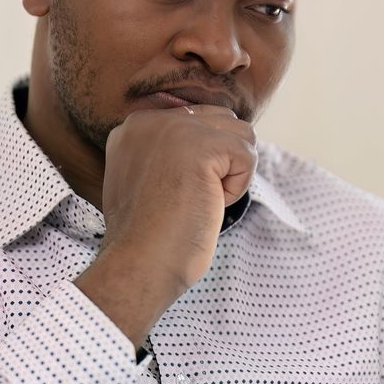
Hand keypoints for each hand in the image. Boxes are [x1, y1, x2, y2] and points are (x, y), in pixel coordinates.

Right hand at [75, 105, 255, 347]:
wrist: (140, 264)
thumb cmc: (147, 237)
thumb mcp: (145, 179)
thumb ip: (169, 153)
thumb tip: (215, 149)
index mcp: (135, 126)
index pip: (198, 121)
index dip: (203, 162)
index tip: (174, 194)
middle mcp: (151, 119)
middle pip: (223, 121)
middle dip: (222, 163)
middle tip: (191, 197)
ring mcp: (175, 128)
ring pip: (241, 134)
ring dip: (231, 174)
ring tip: (199, 199)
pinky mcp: (201, 147)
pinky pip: (247, 156)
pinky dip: (237, 187)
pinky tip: (208, 204)